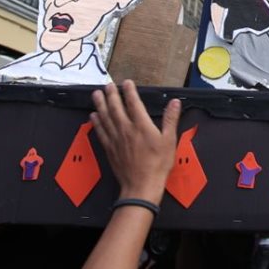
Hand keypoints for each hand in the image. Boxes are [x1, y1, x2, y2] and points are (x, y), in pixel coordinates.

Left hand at [91, 81, 180, 200]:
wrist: (141, 186)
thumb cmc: (158, 164)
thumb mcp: (170, 141)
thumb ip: (171, 119)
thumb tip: (175, 102)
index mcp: (141, 125)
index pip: (133, 103)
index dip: (129, 91)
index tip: (126, 82)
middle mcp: (126, 129)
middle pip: (115, 107)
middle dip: (111, 94)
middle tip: (108, 85)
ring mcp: (115, 139)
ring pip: (105, 117)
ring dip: (100, 104)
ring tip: (96, 94)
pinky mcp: (109, 149)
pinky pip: (100, 132)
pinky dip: (96, 122)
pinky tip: (93, 116)